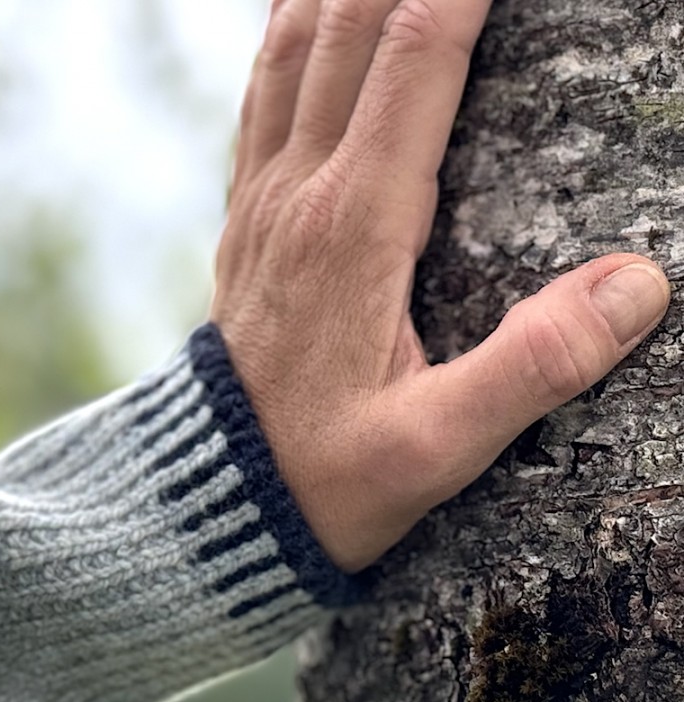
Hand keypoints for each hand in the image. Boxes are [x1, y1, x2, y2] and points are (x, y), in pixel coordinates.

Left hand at [210, 0, 670, 571]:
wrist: (218, 499)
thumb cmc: (325, 478)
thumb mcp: (435, 447)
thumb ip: (534, 367)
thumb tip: (636, 286)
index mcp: (355, 229)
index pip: (417, 57)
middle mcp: (300, 197)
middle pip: (351, 29)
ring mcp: (262, 206)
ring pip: (294, 52)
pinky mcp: (246, 226)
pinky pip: (262, 104)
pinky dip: (288, 40)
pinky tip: (303, 19)